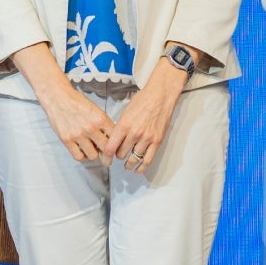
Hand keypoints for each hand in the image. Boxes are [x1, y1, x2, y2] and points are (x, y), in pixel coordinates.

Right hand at [10, 43, 114, 162]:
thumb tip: (111, 138)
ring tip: (92, 148)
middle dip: (108, 153)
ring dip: (94, 154)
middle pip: (106, 150)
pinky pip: (79, 156)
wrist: (58, 97)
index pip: (115, 138)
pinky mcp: (67, 140)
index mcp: (100, 118)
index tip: (115, 146)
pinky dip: (82, 156)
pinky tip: (82, 150)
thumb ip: (104, 123)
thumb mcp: (95, 109)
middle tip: (106, 153)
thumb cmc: (77, 102)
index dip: (116, 144)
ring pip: (93, 156)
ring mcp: (78, 135)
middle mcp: (90, 127)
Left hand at [103, 56, 187, 172]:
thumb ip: (120, 127)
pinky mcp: (157, 141)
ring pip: (133, 159)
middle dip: (118, 155)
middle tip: (119, 154)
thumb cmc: (143, 100)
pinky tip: (138, 169)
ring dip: (129, 163)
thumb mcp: (125, 111)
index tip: (105, 159)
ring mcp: (146, 138)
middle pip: (121, 154)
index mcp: (124, 125)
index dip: (106, 156)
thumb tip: (114, 139)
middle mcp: (134, 133)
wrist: (160, 95)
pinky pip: (147, 160)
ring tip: (127, 165)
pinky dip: (142, 167)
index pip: (110, 147)